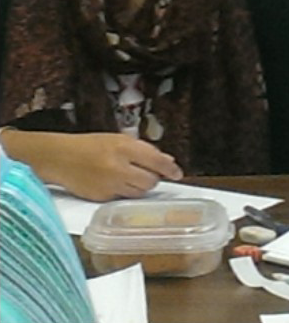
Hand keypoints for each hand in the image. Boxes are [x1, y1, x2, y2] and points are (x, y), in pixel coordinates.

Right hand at [1, 130, 181, 200]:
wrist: (59, 158)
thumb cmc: (90, 146)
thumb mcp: (118, 140)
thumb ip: (144, 150)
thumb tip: (168, 162)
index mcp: (125, 147)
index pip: (156, 161)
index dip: (170, 169)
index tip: (177, 174)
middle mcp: (119, 167)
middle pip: (150, 181)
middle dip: (152, 179)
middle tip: (145, 173)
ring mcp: (110, 185)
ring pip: (139, 193)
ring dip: (140, 187)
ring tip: (128, 178)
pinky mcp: (101, 198)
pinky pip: (123, 199)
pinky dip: (124, 194)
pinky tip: (115, 184)